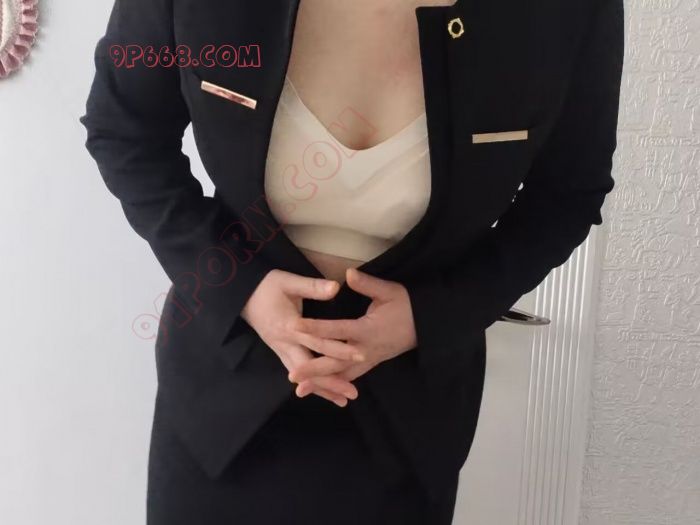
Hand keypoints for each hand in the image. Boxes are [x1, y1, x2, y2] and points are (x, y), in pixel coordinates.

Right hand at [241, 269, 365, 406]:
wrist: (242, 295)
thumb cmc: (267, 286)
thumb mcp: (288, 281)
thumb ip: (312, 286)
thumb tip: (336, 288)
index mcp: (290, 326)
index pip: (318, 342)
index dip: (339, 349)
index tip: (360, 356)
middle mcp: (285, 344)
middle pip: (310, 368)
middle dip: (331, 382)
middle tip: (352, 394)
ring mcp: (280, 350)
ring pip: (302, 375)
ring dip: (322, 388)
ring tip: (342, 400)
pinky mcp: (279, 352)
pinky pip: (297, 371)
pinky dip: (310, 384)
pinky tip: (323, 392)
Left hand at [288, 267, 417, 395]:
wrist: (427, 325)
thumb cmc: (407, 306)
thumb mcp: (389, 291)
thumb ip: (367, 284)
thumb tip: (348, 274)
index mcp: (367, 330)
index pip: (336, 330)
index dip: (315, 328)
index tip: (295, 327)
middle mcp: (365, 350)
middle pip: (335, 362)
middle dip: (313, 369)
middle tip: (293, 376)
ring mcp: (369, 360)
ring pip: (341, 375)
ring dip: (321, 383)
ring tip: (300, 390)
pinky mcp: (371, 363)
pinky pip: (351, 377)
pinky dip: (336, 384)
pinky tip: (322, 389)